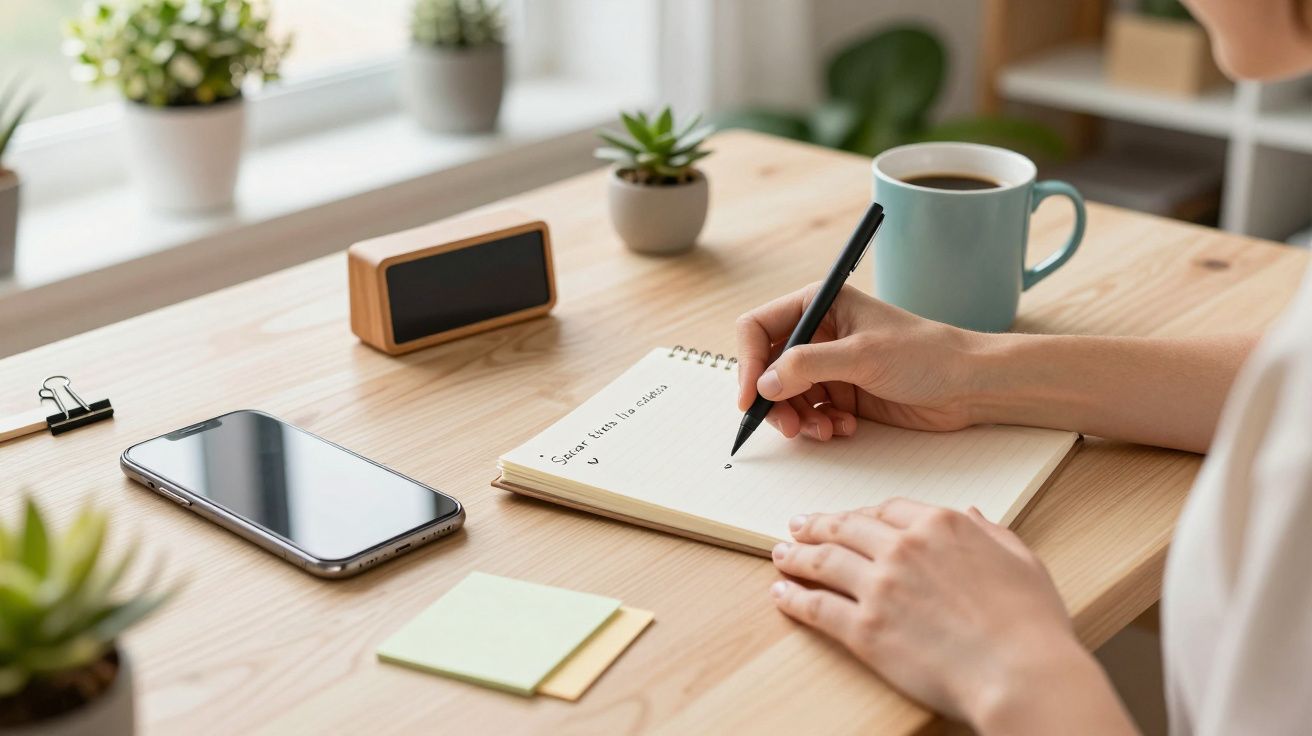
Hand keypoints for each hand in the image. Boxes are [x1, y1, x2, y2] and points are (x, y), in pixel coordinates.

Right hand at [735, 284, 981, 440]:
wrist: (969, 385)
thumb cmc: (925, 354)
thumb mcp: (862, 355)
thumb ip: (808, 366)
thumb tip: (764, 384)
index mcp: (818, 305)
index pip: (758, 328)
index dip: (747, 362)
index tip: (750, 397)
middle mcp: (818, 333)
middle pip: (766, 368)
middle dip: (773, 400)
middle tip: (789, 427)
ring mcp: (829, 365)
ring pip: (786, 396)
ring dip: (799, 418)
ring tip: (825, 431)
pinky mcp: (842, 393)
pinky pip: (810, 413)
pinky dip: (819, 425)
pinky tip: (844, 428)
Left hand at [769, 500, 1128, 731]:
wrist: (1021, 674)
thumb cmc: (1031, 624)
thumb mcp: (1021, 560)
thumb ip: (990, 532)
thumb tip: (973, 514)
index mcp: (941, 525)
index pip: (887, 509)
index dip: (861, 513)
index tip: (850, 518)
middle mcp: (904, 547)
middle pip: (846, 527)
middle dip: (816, 525)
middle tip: (798, 526)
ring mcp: (880, 587)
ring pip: (823, 561)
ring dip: (796, 556)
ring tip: (781, 554)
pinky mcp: (864, 629)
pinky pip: (818, 607)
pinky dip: (794, 599)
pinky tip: (783, 595)